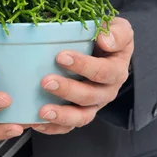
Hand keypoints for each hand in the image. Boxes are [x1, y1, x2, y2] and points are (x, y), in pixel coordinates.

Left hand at [32, 17, 133, 134]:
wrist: (104, 50)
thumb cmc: (106, 37)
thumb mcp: (119, 28)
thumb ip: (117, 32)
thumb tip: (105, 41)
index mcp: (116, 70)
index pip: (104, 71)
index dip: (84, 66)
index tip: (61, 56)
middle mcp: (107, 91)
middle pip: (90, 96)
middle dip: (67, 90)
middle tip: (46, 81)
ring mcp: (93, 105)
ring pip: (81, 117)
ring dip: (61, 115)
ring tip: (42, 111)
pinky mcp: (79, 113)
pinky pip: (68, 127)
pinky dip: (53, 128)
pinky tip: (37, 123)